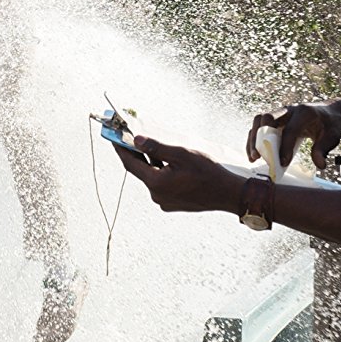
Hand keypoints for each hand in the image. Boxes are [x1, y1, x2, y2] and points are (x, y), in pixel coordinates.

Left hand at [113, 136, 244, 214]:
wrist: (227, 193)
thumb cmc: (207, 172)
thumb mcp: (180, 154)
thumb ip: (156, 148)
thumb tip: (136, 140)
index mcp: (156, 183)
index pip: (131, 164)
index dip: (121, 149)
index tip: (113, 138)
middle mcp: (156, 195)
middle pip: (141, 171)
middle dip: (136, 155)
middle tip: (130, 138)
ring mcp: (164, 201)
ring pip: (152, 178)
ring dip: (150, 164)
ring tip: (152, 148)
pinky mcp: (172, 203)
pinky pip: (161, 185)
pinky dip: (160, 173)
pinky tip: (168, 163)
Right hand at [247, 102, 340, 169]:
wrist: (329, 112)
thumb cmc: (330, 124)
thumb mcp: (333, 136)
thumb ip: (324, 149)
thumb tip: (319, 165)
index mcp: (304, 112)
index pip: (290, 129)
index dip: (285, 147)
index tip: (282, 163)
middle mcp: (289, 109)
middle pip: (268, 117)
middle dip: (261, 137)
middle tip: (260, 156)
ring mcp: (280, 112)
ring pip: (259, 120)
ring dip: (253, 138)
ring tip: (254, 157)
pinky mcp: (275, 119)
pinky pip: (259, 127)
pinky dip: (254, 140)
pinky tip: (254, 154)